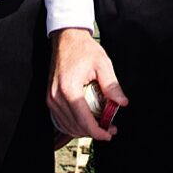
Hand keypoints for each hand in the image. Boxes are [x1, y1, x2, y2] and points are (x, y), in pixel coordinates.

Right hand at [48, 27, 125, 142]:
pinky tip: (86, 123)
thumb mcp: (103, 64)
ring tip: (100, 125)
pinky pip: (61, 120)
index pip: (84, 120)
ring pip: (67, 126)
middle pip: (76, 126)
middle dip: (94, 132)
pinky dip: (74, 125)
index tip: (110, 133)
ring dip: (84, 130)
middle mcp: (56, 96)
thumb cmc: (83, 49)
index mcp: (69, 89)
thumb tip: (122, 103)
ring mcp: (51, 98)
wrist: (66, 38)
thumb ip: (112, 86)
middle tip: (109, 128)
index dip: (98, 132)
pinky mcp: (50, 98)